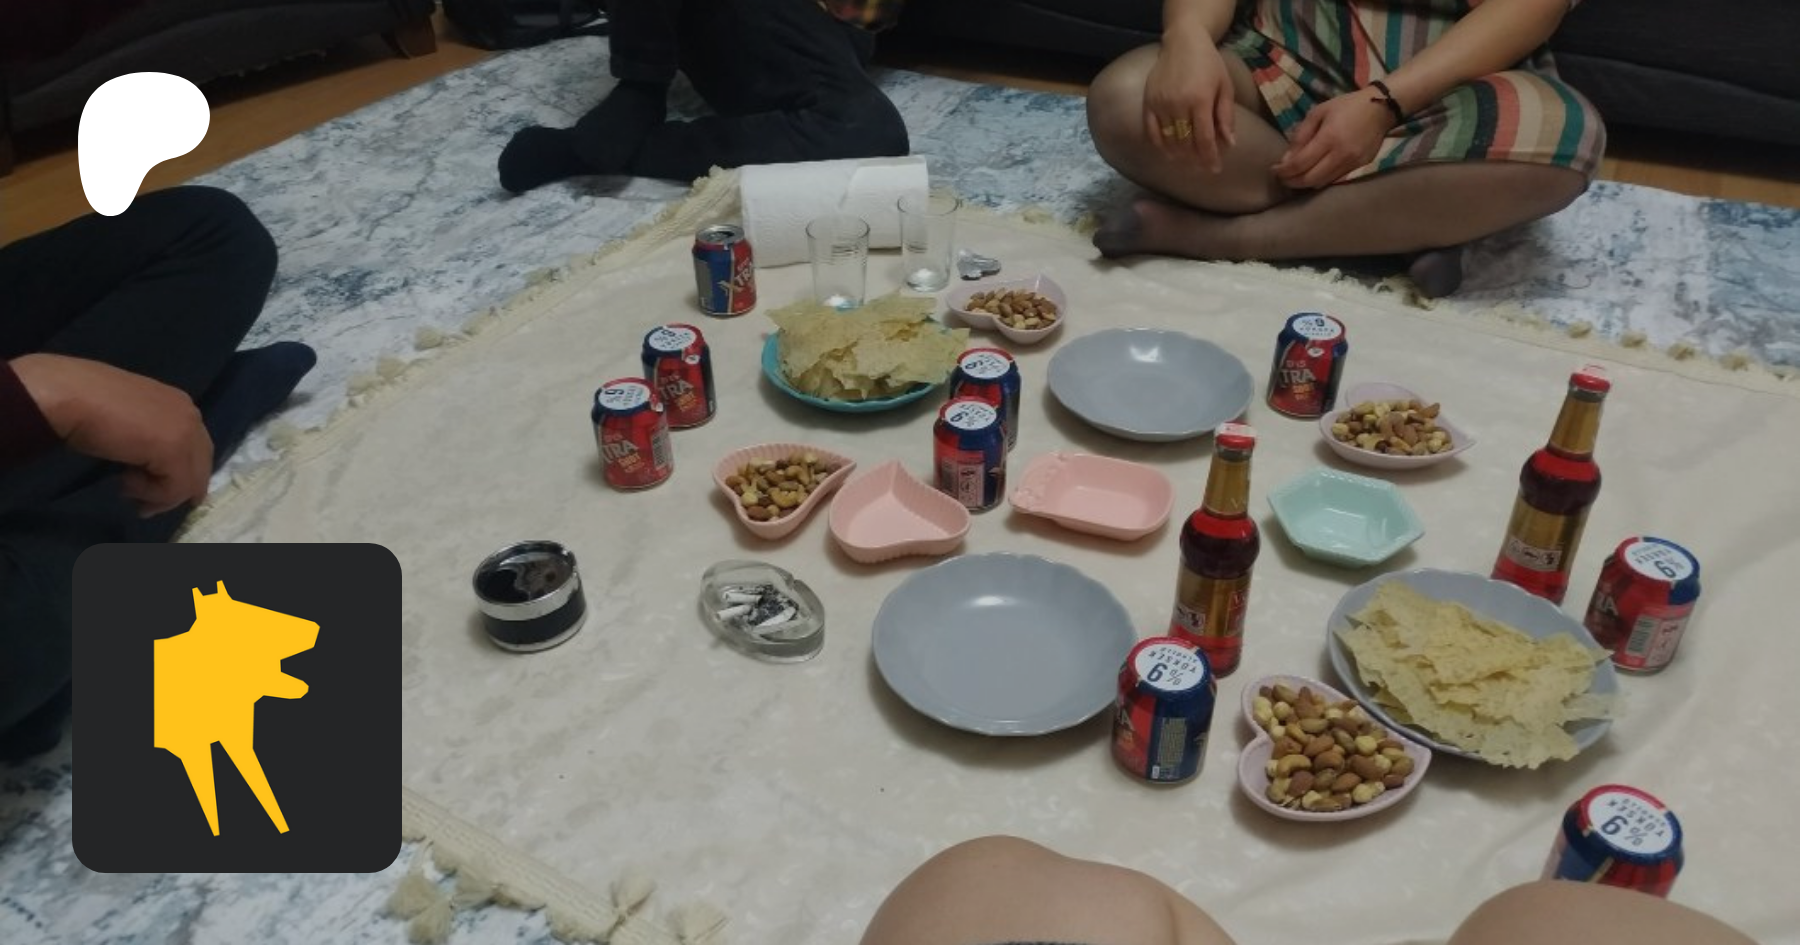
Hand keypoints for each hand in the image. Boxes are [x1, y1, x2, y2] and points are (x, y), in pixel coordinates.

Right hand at [9, 353, 212, 515]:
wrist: (70, 395)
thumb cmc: (87, 403)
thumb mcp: (130, 422)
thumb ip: (150, 437)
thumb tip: (151, 466)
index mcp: (180, 405)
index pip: (196, 449)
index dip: (180, 475)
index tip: (158, 494)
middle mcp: (191, 416)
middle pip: (199, 467)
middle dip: (175, 492)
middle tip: (146, 507)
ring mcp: (187, 433)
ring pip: (188, 482)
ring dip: (156, 495)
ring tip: (126, 490)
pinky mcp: (175, 451)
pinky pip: (174, 488)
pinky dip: (149, 493)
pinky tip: (124, 481)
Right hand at [1142, 40, 1237, 171]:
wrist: (1182, 41)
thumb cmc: (1209, 63)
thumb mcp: (1225, 86)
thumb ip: (1226, 115)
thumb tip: (1229, 143)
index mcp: (1200, 100)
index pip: (1204, 138)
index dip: (1209, 157)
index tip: (1215, 169)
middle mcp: (1178, 105)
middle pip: (1185, 143)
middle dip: (1195, 160)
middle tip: (1202, 169)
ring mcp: (1160, 104)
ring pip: (1168, 141)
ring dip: (1178, 156)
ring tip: (1187, 164)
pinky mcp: (1148, 103)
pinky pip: (1152, 132)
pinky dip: (1160, 145)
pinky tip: (1168, 153)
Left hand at [1271, 90, 1394, 189]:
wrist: (1381, 108)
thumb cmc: (1347, 106)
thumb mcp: (1319, 112)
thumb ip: (1301, 135)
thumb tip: (1286, 159)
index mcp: (1329, 138)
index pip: (1300, 164)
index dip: (1284, 171)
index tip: (1274, 170)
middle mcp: (1341, 154)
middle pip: (1310, 179)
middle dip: (1292, 182)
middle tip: (1281, 178)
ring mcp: (1352, 163)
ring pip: (1322, 183)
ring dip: (1304, 184)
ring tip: (1294, 178)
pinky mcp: (1360, 167)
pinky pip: (1335, 180)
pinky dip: (1320, 180)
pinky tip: (1312, 174)